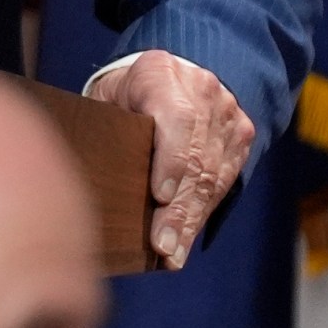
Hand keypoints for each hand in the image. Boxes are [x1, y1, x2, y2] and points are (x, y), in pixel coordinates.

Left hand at [85, 50, 254, 269]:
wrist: (170, 73)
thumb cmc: (123, 93)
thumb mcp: (105, 98)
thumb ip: (105, 129)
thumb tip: (85, 180)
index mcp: (161, 73)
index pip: (177, 118)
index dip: (170, 160)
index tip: (158, 196)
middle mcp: (202, 89)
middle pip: (196, 156)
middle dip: (178, 207)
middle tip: (162, 246)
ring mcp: (227, 112)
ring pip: (213, 173)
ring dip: (191, 219)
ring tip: (172, 254)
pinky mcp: (242, 132)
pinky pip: (225, 179)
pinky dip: (203, 212)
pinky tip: (186, 239)